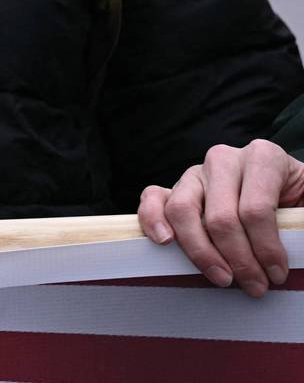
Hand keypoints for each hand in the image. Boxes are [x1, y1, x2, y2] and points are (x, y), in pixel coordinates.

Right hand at [138, 140, 303, 296]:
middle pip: (220, 216)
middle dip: (238, 259)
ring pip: (183, 209)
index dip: (266, 248)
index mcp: (263, 156)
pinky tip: (164, 241)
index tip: (277, 274)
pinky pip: (154, 197)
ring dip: (201, 251)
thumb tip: (300, 241)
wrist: (285, 196)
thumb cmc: (299, 204)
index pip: (255, 209)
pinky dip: (153, 218)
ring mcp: (196, 173)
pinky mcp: (177, 188)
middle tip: (255, 286)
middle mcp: (224, 159)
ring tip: (222, 278)